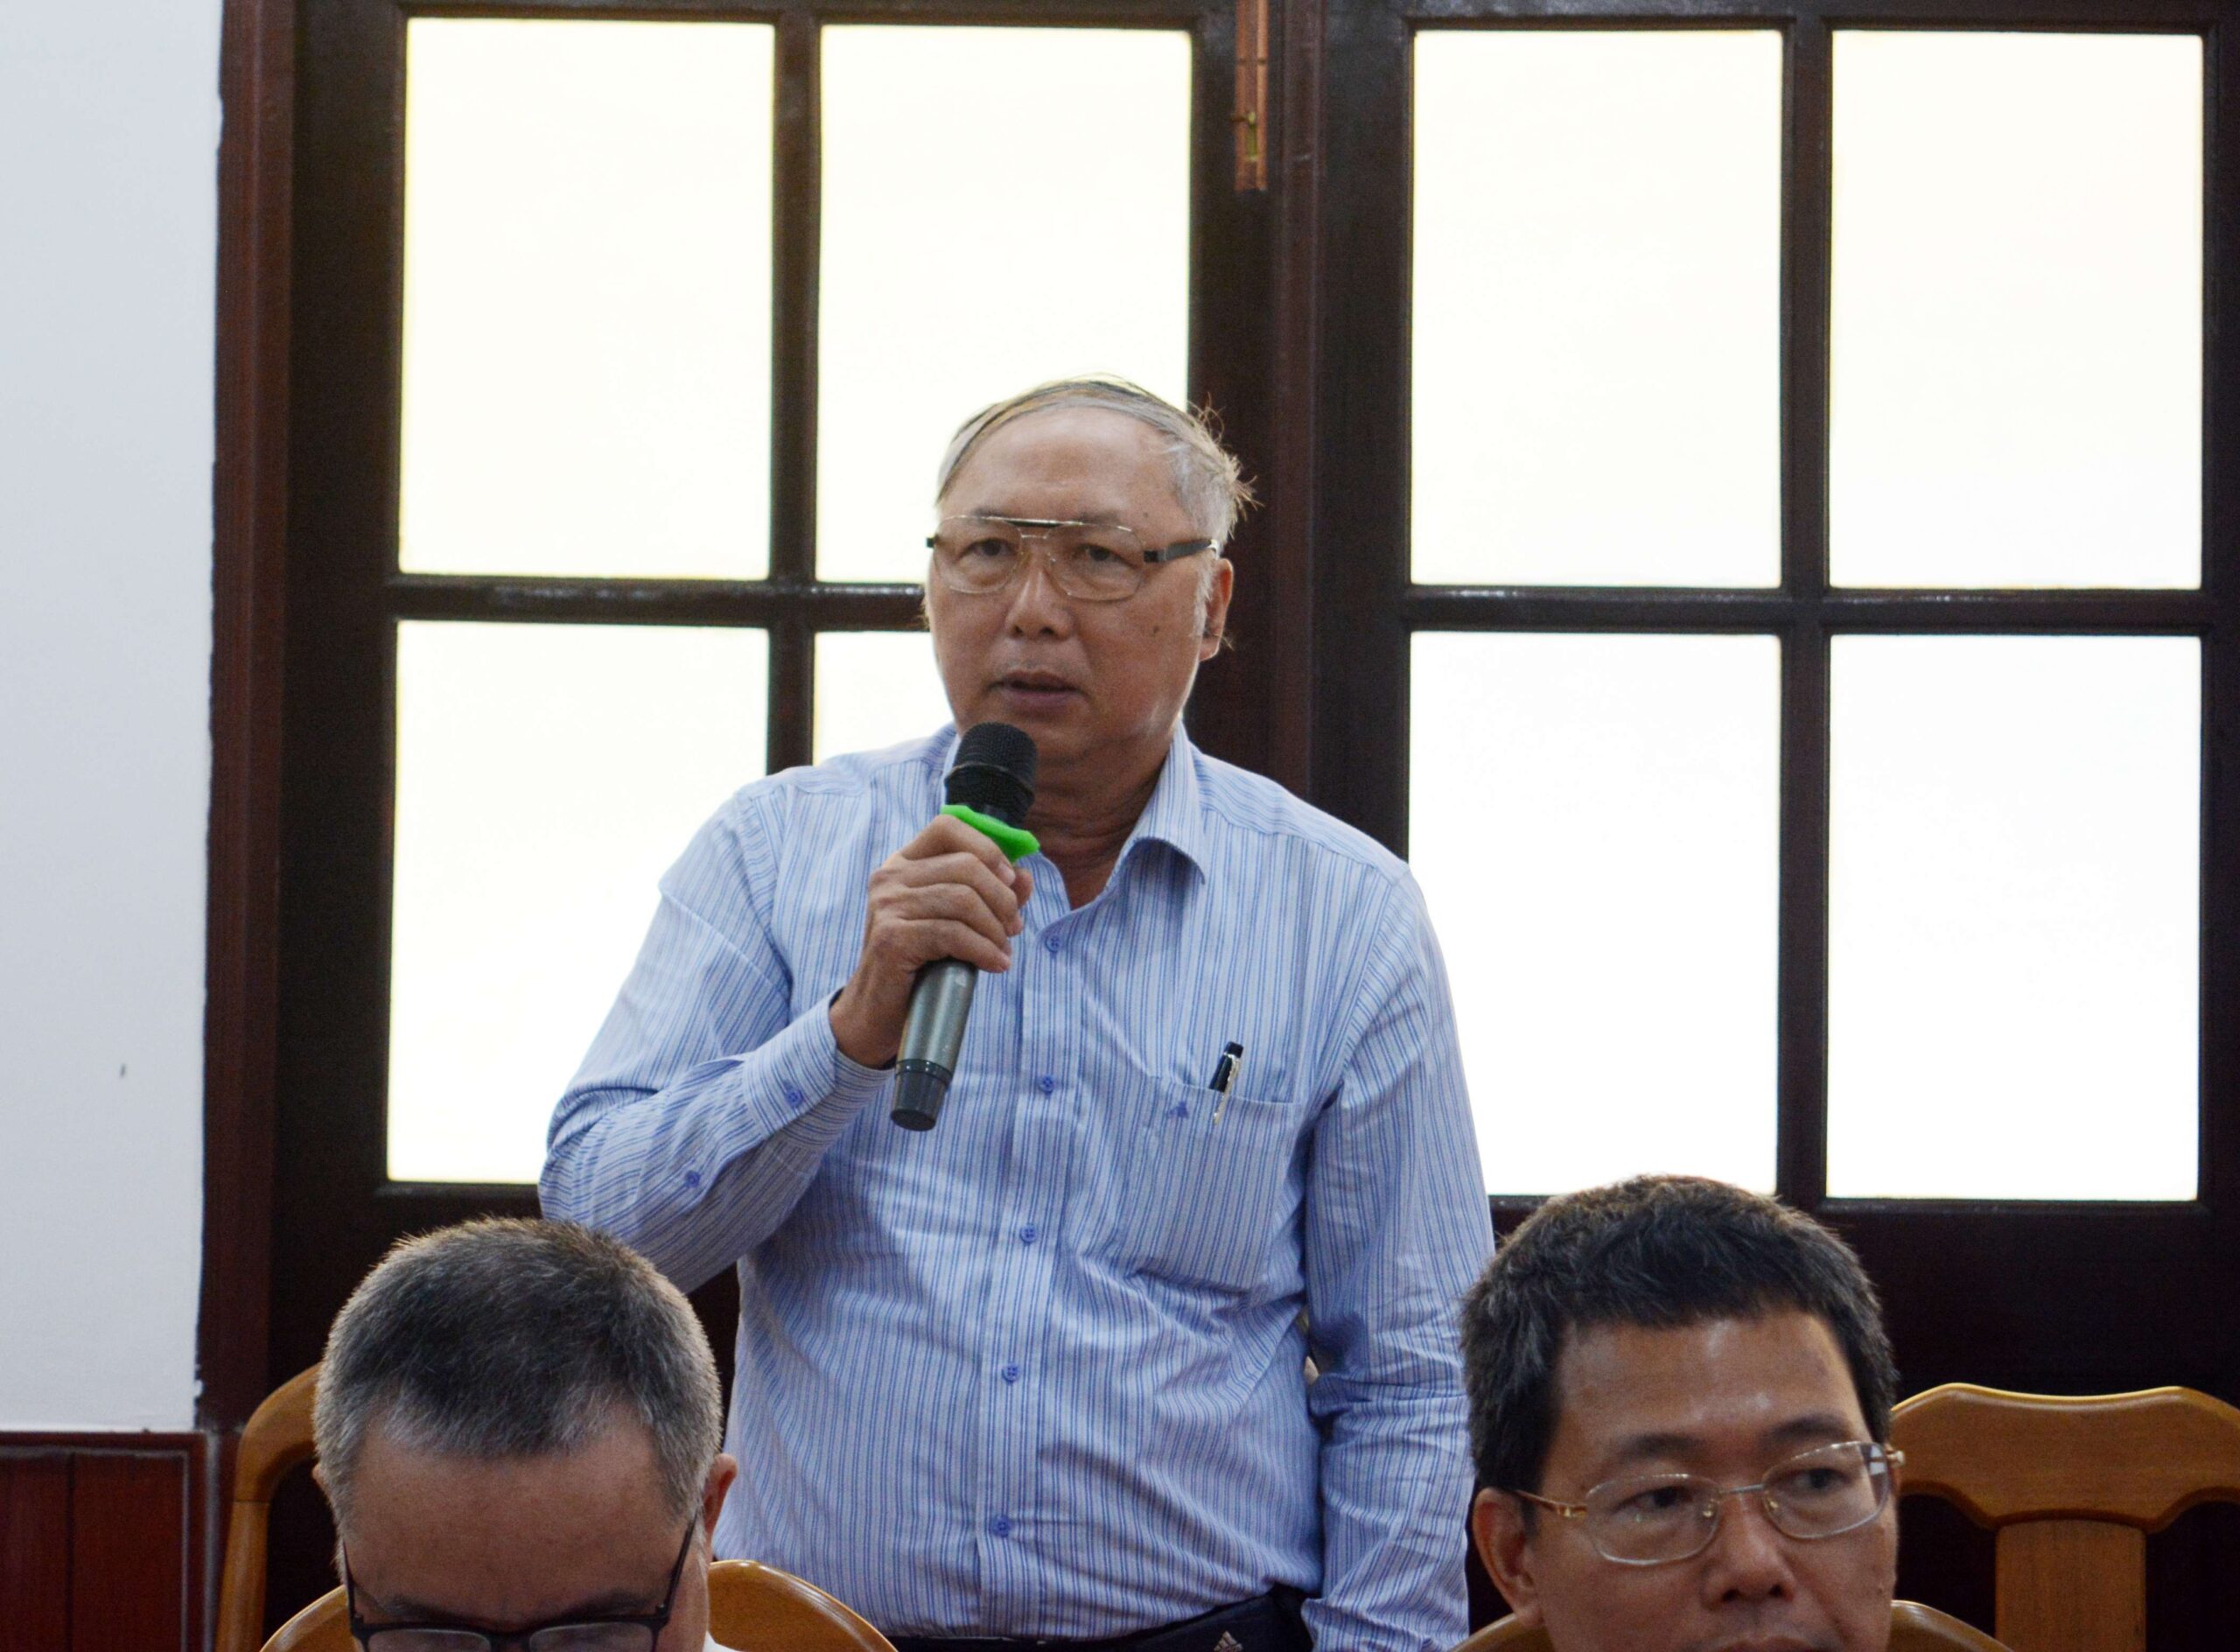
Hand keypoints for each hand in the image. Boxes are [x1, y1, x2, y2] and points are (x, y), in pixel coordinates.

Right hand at [830, 815, 1034, 1067]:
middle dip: (1002, 898)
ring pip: (963, 899)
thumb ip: (991, 896)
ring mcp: (887, 905)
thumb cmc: (921, 964)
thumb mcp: (959, 922)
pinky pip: (953, 934)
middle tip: (1013, 928)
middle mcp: (890, 877)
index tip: (1009, 881)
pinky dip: (984, 950)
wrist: (879, 1012)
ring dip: (995, 929)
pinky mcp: (892, 937)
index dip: (987, 849)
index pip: (948, 827)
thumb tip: (1025, 876)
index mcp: (903, 863)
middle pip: (966, 866)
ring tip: (1003, 951)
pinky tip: (995, 965)